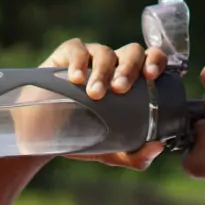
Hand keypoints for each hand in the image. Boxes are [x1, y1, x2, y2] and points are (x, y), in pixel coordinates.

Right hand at [15, 38, 166, 169]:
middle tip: (120, 89)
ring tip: (95, 94)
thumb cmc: (86, 137)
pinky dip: (78, 61)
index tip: (151, 76)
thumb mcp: (113, 152)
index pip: (152, 59)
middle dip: (129, 68)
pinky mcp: (66, 55)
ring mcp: (92, 57)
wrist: (47, 136)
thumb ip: (136, 156)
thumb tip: (158, 148)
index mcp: (134, 81)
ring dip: (103, 72)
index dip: (156, 61)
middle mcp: (116, 65)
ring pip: (105, 52)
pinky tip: (76, 79)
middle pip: (132, 52)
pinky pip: (76, 48)